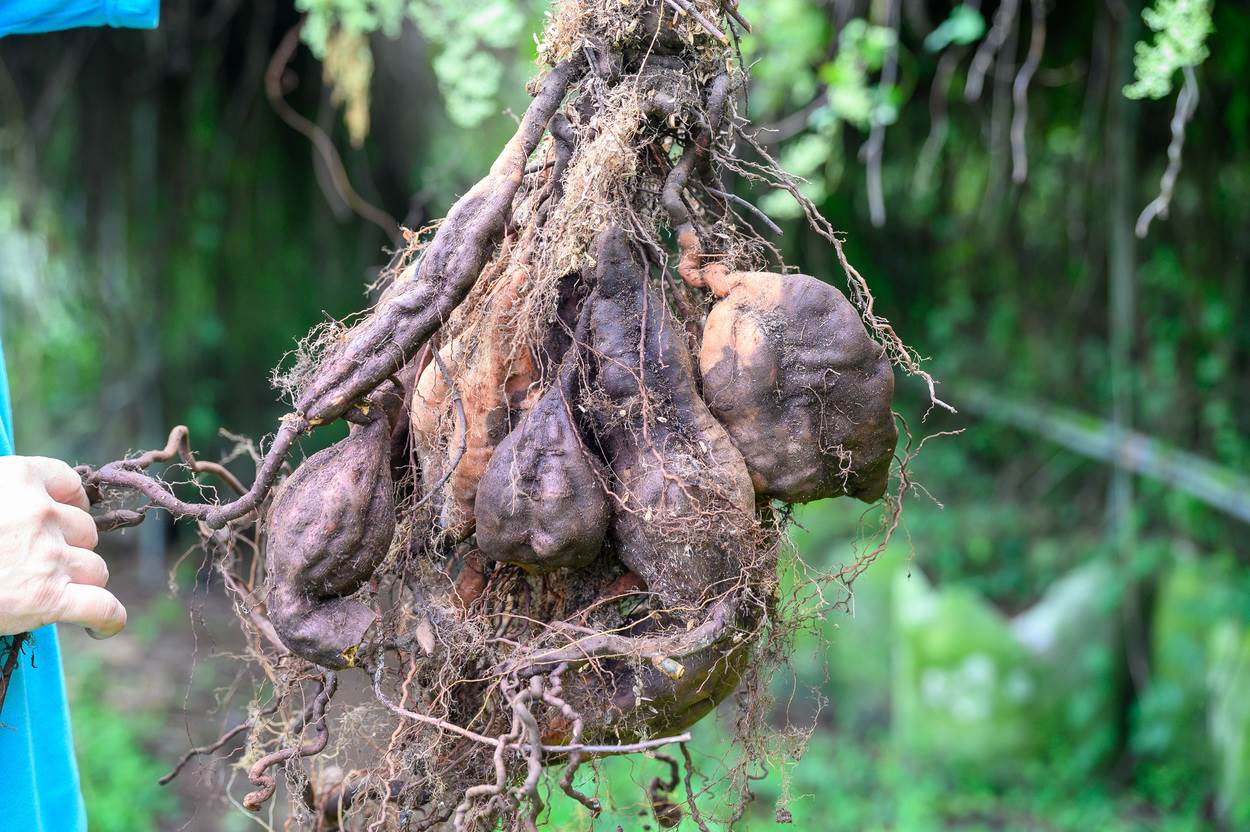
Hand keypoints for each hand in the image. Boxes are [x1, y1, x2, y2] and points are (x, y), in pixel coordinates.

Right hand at [0, 456, 125, 637]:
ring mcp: (48, 555)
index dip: (67, 506)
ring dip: (80, 583)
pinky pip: (102, 607)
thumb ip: (5, 501)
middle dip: (68, 549)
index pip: (68, 484)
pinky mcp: (48, 598)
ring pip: (95, 569)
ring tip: (50, 595)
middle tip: (35, 567)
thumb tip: (22, 521)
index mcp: (18, 476)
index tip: (58, 521)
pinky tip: (102, 627)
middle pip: (84, 532)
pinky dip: (107, 620)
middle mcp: (40, 512)